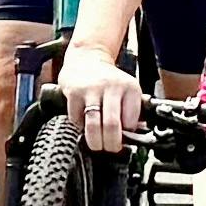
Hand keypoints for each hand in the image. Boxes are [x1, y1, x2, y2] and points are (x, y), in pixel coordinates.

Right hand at [62, 40, 143, 155]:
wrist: (87, 57)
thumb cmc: (108, 80)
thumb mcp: (127, 90)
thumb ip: (131, 111)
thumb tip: (132, 136)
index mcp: (130, 88)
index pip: (131, 122)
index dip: (127, 136)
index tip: (124, 140)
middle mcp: (112, 87)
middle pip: (112, 125)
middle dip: (111, 144)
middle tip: (110, 148)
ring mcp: (92, 89)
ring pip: (93, 125)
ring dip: (95, 141)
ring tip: (97, 145)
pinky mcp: (74, 92)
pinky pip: (76, 119)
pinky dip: (79, 126)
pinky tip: (84, 122)